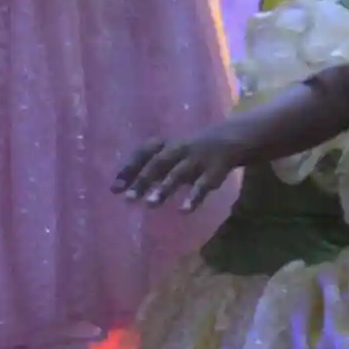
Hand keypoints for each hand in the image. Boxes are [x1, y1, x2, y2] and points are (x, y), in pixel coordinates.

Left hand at [114, 124, 247, 210]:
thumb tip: (119, 188)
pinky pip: (204, 183)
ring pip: (180, 172)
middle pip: (159, 162)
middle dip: (144, 180)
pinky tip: (184, 210)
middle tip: (128, 199)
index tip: (115, 189)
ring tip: (150, 204)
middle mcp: (181, 148)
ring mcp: (199, 157)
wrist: (234, 138)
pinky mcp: (217, 168)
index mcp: (168, 144)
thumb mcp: (172, 153)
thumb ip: (150, 169)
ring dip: (165, 187)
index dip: (129, 169)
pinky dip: (194, 196)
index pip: (144, 152)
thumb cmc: (193, 151)